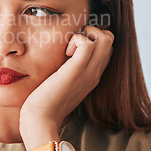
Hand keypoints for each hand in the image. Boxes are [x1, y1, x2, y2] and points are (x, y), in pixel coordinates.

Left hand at [19, 25, 113, 141]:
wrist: (41, 119)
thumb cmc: (44, 102)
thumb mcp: (60, 82)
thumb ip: (65, 70)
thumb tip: (59, 56)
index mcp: (92, 75)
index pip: (105, 48)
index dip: (91, 38)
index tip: (72, 46)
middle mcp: (94, 73)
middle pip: (109, 39)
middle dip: (90, 31)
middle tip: (70, 44)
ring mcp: (88, 72)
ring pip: (105, 38)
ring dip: (85, 34)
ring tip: (69, 48)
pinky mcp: (76, 71)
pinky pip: (87, 44)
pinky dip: (76, 40)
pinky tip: (65, 53)